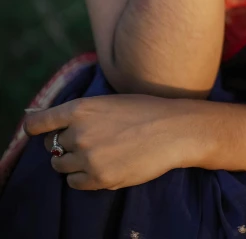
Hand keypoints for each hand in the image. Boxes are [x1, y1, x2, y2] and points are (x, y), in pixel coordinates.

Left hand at [24, 94, 202, 190]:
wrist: (173, 130)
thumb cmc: (144, 110)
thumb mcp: (109, 101)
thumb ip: (82, 112)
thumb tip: (56, 121)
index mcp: (81, 108)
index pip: (39, 122)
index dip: (34, 127)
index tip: (36, 131)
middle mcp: (79, 133)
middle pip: (50, 145)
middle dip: (61, 144)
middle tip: (82, 142)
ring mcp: (88, 157)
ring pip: (60, 166)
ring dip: (70, 162)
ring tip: (93, 155)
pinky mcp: (99, 179)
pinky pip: (74, 183)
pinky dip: (82, 178)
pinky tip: (100, 167)